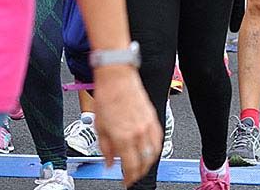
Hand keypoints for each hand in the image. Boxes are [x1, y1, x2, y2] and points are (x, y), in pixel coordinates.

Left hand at [92, 65, 161, 187]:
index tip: (126, 181)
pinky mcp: (153, 117)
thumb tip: (109, 161)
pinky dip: (156, 148)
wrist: (117, 79)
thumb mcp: (99, 127)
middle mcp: (138, 133)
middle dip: (139, 173)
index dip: (129, 177)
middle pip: (144, 161)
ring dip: (149, 162)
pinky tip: (151, 150)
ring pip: (154, 151)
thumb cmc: (107, 98)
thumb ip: (106, 148)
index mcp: (123, 137)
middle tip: (133, 176)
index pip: (130, 165)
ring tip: (142, 166)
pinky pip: (159, 138)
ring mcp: (148, 125)